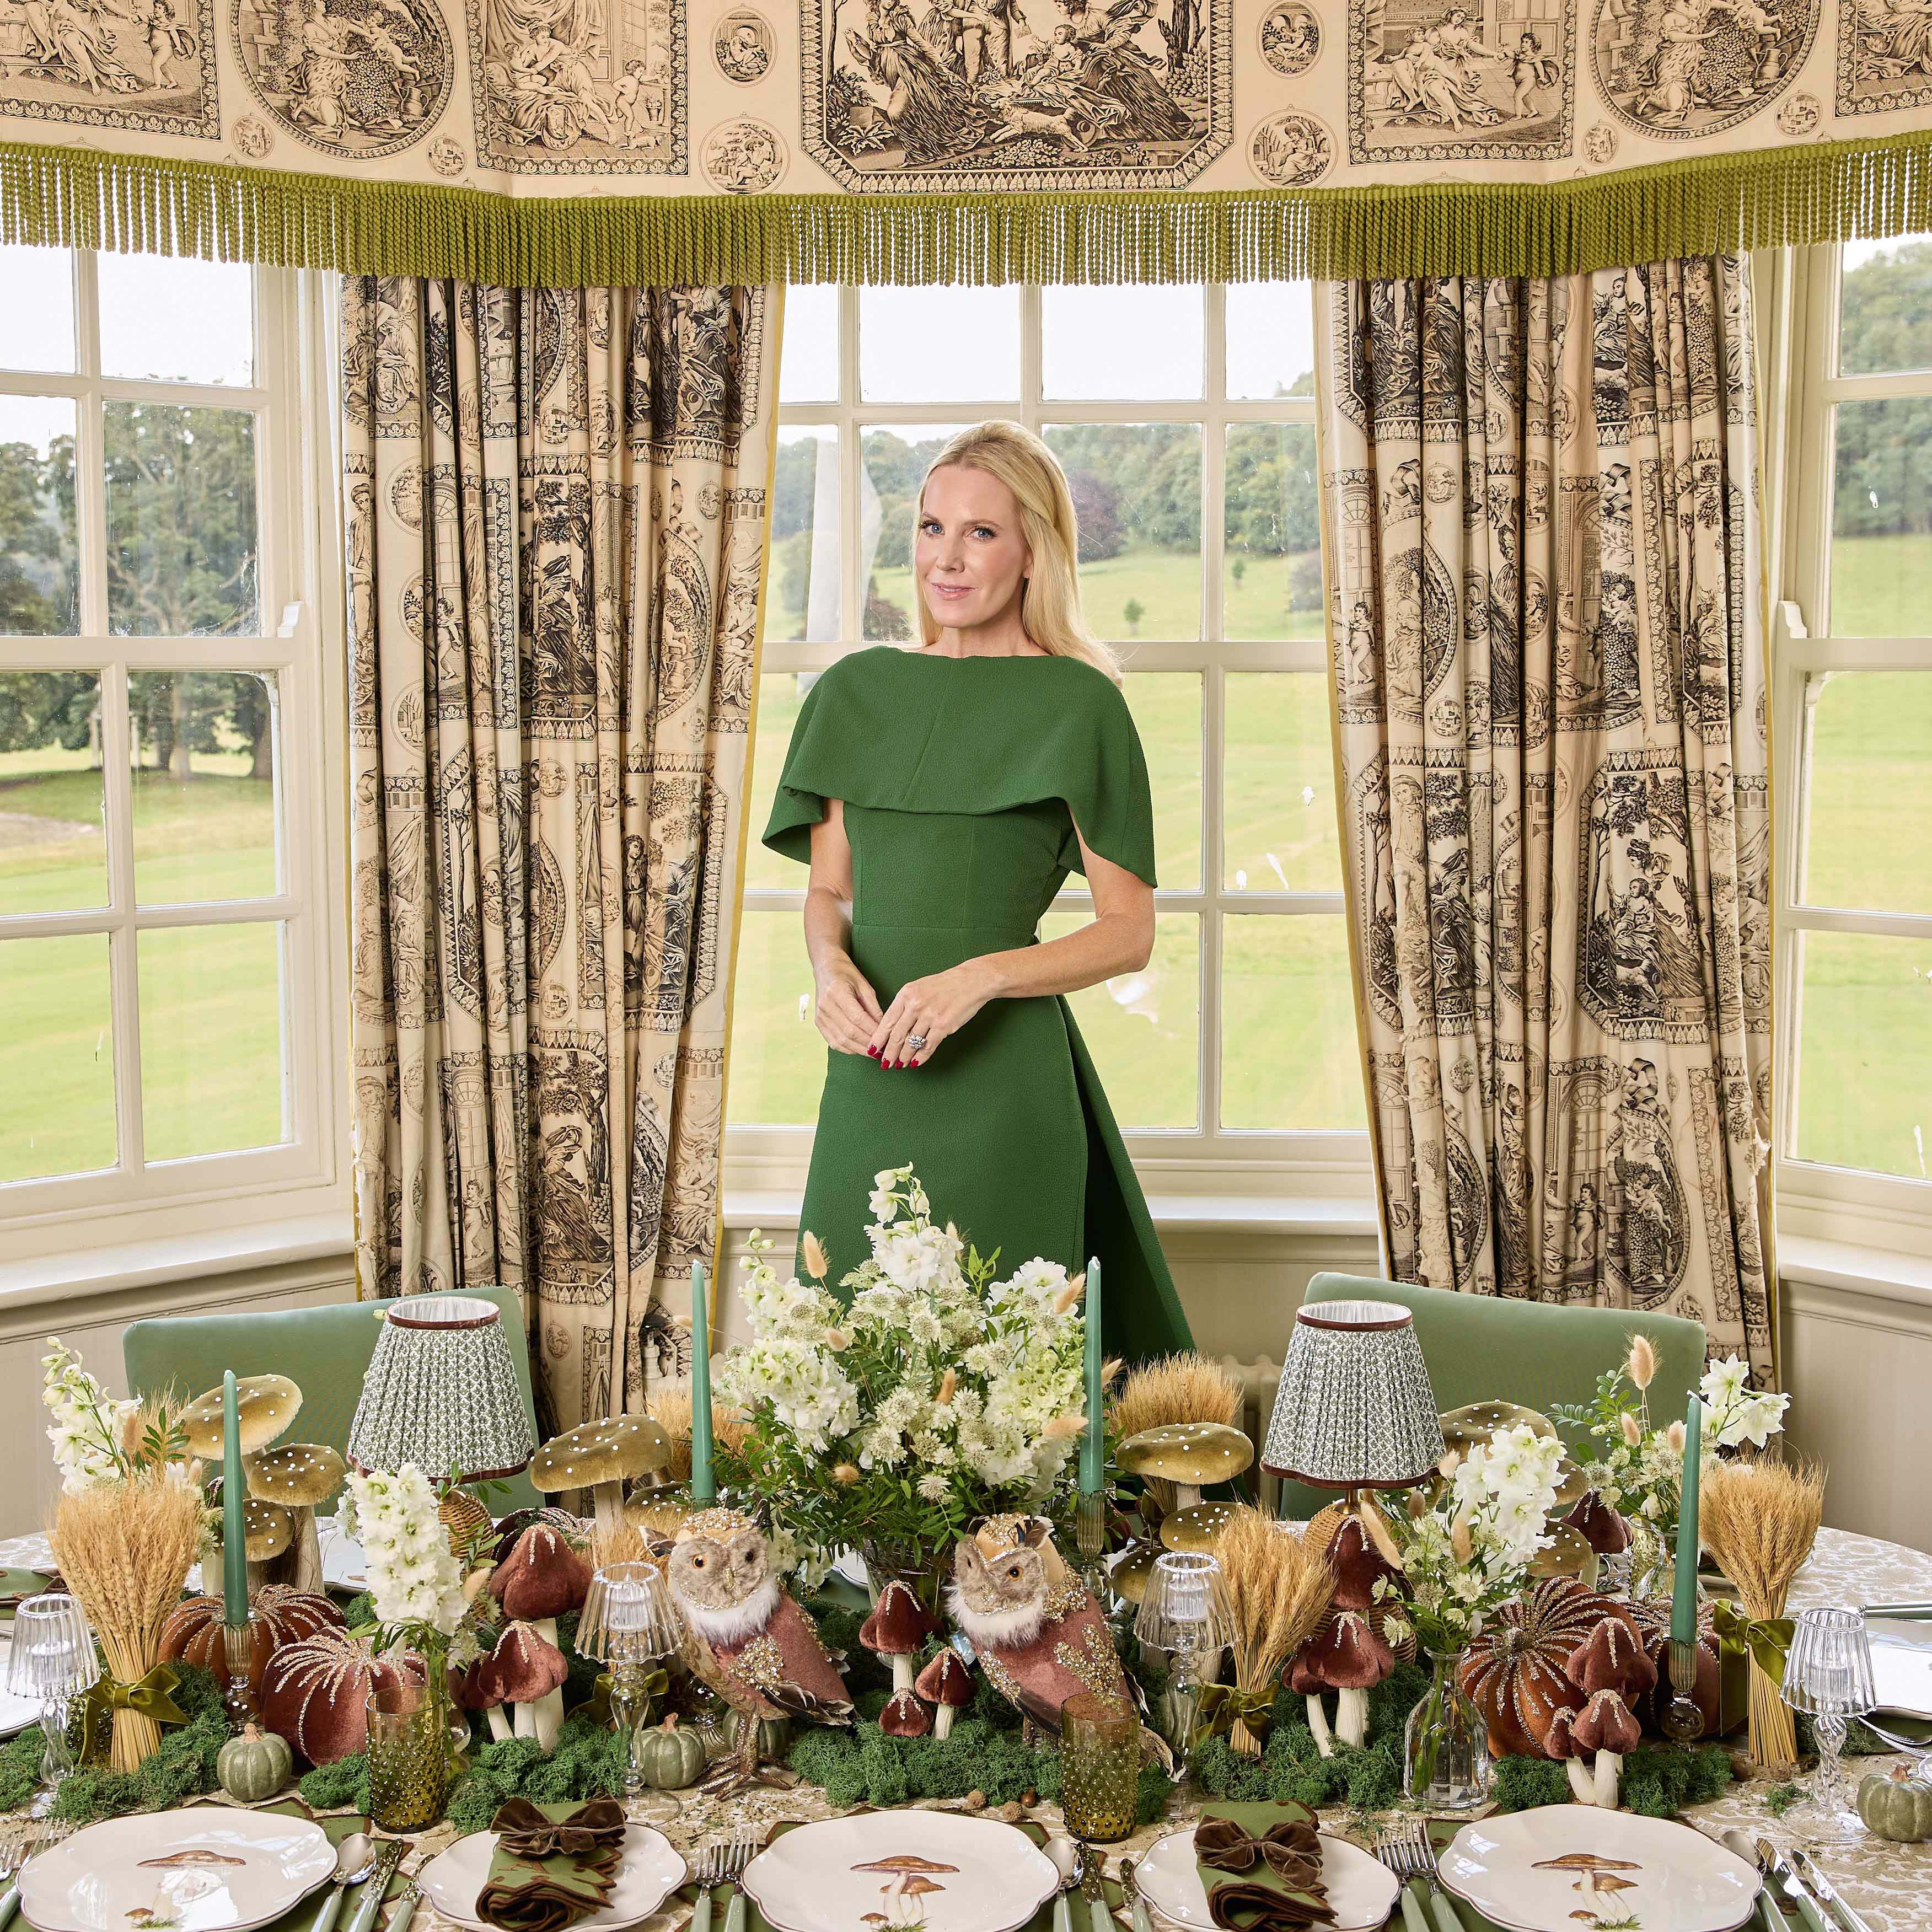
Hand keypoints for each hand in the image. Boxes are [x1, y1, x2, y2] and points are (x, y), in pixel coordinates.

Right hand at [814, 953, 882, 1053]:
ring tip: (874, 1053)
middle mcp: (826, 1005)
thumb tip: (883, 1028)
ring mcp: (820, 1015)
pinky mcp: (818, 1023)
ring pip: (841, 1040)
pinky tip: (859, 1050)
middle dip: (868, 1044)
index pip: (858, 1018)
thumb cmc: (847, 974)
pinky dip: (847, 1049)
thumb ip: (873, 1007)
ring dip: (859, 1049)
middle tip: (883, 1050)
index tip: (886, 1039)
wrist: (826, 968)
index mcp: (837, 991)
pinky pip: (833, 1042)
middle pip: (849, 1032)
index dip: (873, 1031)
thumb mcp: (864, 986)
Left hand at [867, 960, 994, 1068]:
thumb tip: (893, 1027)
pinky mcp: (944, 1026)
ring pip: (911, 1043)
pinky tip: (915, 1062)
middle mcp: (915, 1005)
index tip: (873, 1049)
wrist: (971, 981)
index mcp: (906, 994)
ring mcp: (929, 1016)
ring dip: (904, 1057)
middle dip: (889, 1053)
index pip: (887, 1021)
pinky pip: (928, 1046)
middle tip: (884, 1062)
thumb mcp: (919, 987)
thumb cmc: (945, 985)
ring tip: (899, 1064)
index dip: (878, 1038)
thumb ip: (905, 1004)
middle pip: (897, 1035)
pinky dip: (921, 1057)